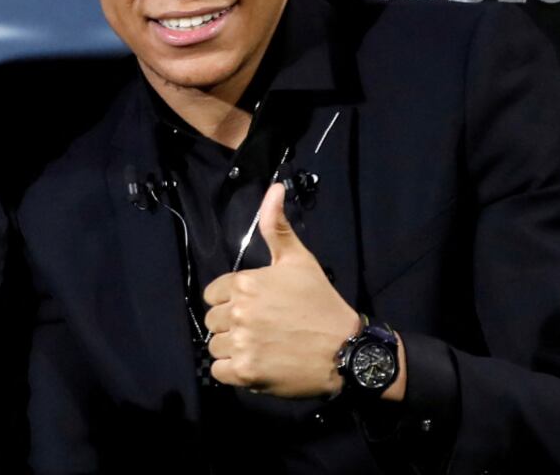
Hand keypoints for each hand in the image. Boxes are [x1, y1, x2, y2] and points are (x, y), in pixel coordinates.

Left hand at [202, 182, 360, 396]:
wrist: (346, 350)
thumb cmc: (321, 303)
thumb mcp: (299, 261)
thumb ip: (278, 226)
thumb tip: (274, 188)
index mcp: (245, 283)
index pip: (213, 294)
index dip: (232, 301)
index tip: (257, 308)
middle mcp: (238, 311)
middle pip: (213, 320)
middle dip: (232, 325)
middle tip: (263, 329)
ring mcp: (241, 342)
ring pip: (215, 346)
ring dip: (233, 349)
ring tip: (262, 346)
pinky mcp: (245, 372)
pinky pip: (219, 371)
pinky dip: (234, 371)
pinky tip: (257, 364)